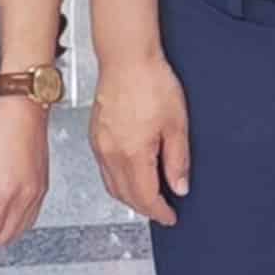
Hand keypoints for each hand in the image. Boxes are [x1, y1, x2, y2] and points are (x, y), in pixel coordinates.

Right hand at [92, 50, 193, 227]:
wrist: (127, 58)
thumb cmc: (151, 82)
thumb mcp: (176, 124)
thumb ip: (178, 160)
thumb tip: (179, 186)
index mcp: (132, 153)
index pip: (145, 197)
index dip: (159, 212)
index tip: (170, 217)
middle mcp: (111, 153)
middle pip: (125, 196)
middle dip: (144, 208)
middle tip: (162, 211)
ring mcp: (99, 145)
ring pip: (112, 185)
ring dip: (130, 197)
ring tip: (149, 197)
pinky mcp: (95, 136)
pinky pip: (105, 170)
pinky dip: (119, 181)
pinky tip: (131, 176)